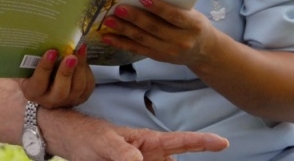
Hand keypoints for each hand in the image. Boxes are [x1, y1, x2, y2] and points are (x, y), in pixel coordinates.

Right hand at [19, 45, 94, 108]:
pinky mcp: (80, 98)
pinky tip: (84, 57)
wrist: (44, 82)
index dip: (45, 68)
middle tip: (71, 56)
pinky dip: (87, 71)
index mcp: (32, 92)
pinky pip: (87, 86)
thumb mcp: (27, 65)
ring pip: (77, 88)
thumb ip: (32, 58)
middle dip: (66, 72)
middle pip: (61, 91)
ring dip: (80, 68)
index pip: (38, 83)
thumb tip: (45, 39)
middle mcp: (50, 101)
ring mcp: (67, 101)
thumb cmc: (32, 69)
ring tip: (81, 49)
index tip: (51, 51)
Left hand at [42, 110, 228, 160]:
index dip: (202, 142)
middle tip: (156, 157)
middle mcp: (151, 157)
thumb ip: (122, 152)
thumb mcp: (103, 142)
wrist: (70, 143)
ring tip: (124, 159)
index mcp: (148, 142)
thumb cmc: (88, 136)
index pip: (180, 141)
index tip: (223, 142)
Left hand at [99, 0, 216, 67]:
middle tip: (118, 8)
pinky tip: (108, 37)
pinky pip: (137, 49)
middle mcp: (181, 40)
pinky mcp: (158, 57)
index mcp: (193, 25)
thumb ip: (174, 6)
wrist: (204, 52)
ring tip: (109, 21)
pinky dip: (121, 43)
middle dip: (134, 18)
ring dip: (123, 30)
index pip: (174, 15)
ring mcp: (169, 51)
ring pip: (143, 39)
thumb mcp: (192, 14)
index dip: (158, 7)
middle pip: (154, 28)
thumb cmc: (194, 25)